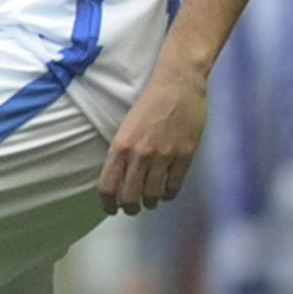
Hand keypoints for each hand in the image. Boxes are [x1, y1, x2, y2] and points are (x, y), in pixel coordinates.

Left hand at [97, 64, 206, 214]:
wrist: (178, 84)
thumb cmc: (149, 103)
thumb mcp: (126, 127)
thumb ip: (122, 152)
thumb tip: (119, 178)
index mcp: (120, 146)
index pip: (108, 186)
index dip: (108, 203)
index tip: (111, 209)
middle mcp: (140, 154)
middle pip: (130, 196)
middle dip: (130, 208)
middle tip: (132, 209)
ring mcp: (164, 156)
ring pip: (153, 195)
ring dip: (150, 202)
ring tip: (150, 200)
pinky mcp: (185, 155)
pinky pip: (174, 185)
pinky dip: (168, 194)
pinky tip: (166, 192)